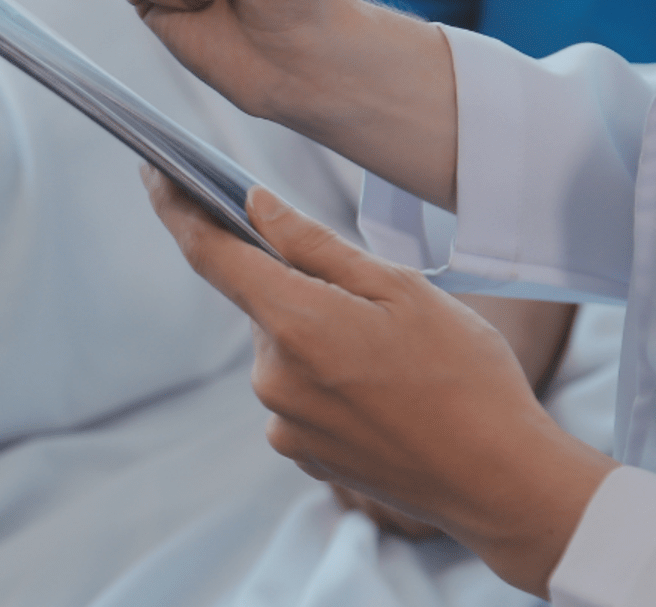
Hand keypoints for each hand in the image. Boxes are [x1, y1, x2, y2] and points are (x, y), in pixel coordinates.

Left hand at [141, 166, 618, 597]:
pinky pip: (297, 394)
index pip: (210, 254)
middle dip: (299, 288)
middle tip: (373, 301)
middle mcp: (272, 377)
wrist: (499, 480)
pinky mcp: (298, 453)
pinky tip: (382, 392)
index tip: (156, 174)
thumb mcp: (401, 290)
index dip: (177, 208)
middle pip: (261, 303)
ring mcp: (282, 422)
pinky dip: (326, 378)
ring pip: (283, 349)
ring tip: (392, 355)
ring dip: (318, 335)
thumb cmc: (464, 375)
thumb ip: (316, 246)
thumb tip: (255, 207)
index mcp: (296, 324)